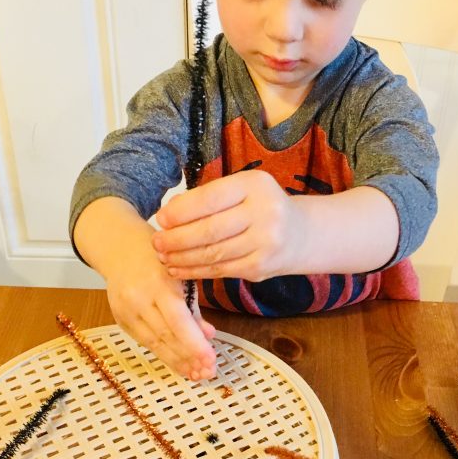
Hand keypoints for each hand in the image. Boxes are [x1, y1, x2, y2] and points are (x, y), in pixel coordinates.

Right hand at [105, 258, 217, 380]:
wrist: (120, 250)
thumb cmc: (158, 261)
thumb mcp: (181, 276)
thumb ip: (194, 308)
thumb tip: (209, 336)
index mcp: (159, 283)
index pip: (177, 320)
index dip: (194, 344)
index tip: (211, 360)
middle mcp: (138, 298)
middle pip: (165, 335)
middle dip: (189, 358)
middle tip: (208, 372)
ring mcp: (126, 310)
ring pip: (153, 343)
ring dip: (177, 362)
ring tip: (197, 374)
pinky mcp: (120, 320)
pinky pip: (144, 341)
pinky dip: (163, 354)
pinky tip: (179, 364)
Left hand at [152, 170, 304, 280]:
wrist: (301, 234)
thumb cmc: (260, 207)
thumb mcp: (242, 190)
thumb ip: (209, 198)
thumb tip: (168, 214)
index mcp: (255, 186)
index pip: (210, 199)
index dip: (181, 212)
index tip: (161, 219)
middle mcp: (264, 213)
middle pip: (209, 230)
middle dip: (176, 239)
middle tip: (156, 243)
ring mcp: (265, 243)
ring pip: (212, 254)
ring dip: (182, 258)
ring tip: (164, 257)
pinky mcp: (261, 268)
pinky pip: (221, 271)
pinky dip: (196, 272)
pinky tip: (179, 270)